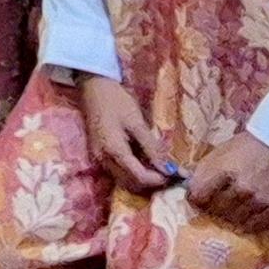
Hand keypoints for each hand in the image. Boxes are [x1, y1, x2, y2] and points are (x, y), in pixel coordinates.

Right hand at [74, 69, 181, 193]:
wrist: (93, 86)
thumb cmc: (116, 100)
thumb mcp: (136, 122)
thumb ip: (152, 147)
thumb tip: (170, 169)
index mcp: (113, 151)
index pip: (139, 177)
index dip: (159, 179)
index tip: (175, 174)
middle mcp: (103, 160)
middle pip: (131, 183)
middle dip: (151, 182)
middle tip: (170, 172)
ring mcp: (99, 158)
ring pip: (123, 180)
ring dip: (142, 178)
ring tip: (159, 166)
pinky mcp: (99, 154)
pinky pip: (117, 171)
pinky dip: (133, 171)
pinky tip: (144, 161)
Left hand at [183, 130, 268, 230]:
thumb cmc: (248, 146)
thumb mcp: (221, 151)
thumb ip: (204, 168)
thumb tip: (186, 180)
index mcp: (224, 169)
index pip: (199, 194)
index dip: (194, 198)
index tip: (195, 198)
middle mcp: (241, 188)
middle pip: (216, 210)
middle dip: (210, 209)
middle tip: (211, 206)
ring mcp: (259, 200)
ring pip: (235, 220)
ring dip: (228, 217)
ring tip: (228, 212)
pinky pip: (256, 226)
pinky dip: (247, 224)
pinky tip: (244, 218)